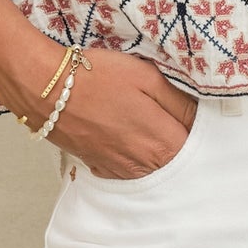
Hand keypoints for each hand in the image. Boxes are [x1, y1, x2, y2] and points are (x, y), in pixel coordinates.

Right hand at [0, 39, 198, 177]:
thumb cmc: (97, 76)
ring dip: (158, 153)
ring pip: (153, 169)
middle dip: (181, 144)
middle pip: (177, 162)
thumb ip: (180, 102)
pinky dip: (134, 159)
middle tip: (173, 119)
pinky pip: (128, 171)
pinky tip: (129, 139)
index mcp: (161, 143)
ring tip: (149, 127)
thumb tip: (200, 118)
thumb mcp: (148, 77)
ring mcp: (120, 169)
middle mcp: (143, 164)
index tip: (196, 115)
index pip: (197, 147)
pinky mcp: (100, 167)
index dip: (199, 129)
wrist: (46, 88)